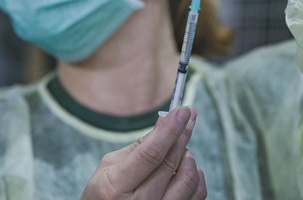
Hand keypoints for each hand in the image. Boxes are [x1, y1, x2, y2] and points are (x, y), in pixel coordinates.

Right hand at [80, 107, 205, 199]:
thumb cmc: (105, 192)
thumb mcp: (109, 167)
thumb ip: (138, 147)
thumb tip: (165, 121)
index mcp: (116, 187)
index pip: (150, 154)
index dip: (169, 130)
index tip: (182, 111)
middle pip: (170, 163)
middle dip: (182, 134)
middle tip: (187, 116)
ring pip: (189, 179)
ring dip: (188, 157)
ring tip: (180, 149)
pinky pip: (197, 195)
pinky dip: (197, 177)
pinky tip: (186, 168)